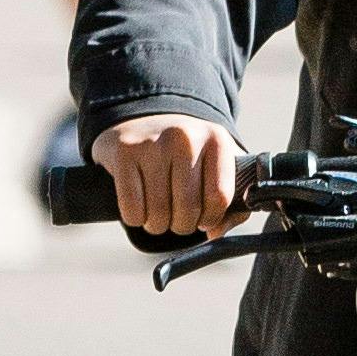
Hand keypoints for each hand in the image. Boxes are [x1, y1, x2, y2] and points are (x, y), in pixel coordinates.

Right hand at [99, 110, 240, 240]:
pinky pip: (131, 208)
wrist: (142, 123)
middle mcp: (185, 138)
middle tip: (177, 220)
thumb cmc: (186, 156)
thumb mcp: (216, 168)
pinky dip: (135, 219)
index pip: (219, 197)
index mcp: (216, 140)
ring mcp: (153, 143)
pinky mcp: (124, 153)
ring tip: (159, 215)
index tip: (204, 219)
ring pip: (159, 213)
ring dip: (158, 225)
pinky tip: (139, 208)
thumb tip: (216, 232)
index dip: (211, 218)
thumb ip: (232, 205)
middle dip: (182, 226)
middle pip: (188, 208)